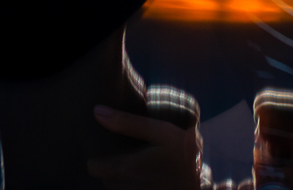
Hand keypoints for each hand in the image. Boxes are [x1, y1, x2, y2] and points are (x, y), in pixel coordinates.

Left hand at [87, 105, 201, 189]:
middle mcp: (124, 187)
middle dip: (111, 167)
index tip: (110, 148)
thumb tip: (97, 111)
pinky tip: (145, 178)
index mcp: (124, 168)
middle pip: (103, 178)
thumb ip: (127, 122)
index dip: (99, 156)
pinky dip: (132, 187)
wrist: (199, 184)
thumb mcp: (161, 131)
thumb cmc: (182, 154)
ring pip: (114, 188)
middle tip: (127, 154)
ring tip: (137, 166)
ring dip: (122, 179)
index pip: (93, 166)